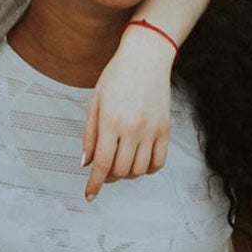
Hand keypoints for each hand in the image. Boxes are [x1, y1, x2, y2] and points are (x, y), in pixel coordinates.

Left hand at [82, 25, 175, 199]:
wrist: (146, 58)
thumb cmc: (118, 76)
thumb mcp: (94, 102)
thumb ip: (90, 135)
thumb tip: (86, 162)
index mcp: (111, 122)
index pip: (102, 164)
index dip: (94, 184)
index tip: (90, 194)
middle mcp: (132, 129)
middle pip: (120, 170)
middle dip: (108, 177)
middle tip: (103, 172)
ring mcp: (151, 130)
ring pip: (139, 170)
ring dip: (127, 174)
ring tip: (120, 164)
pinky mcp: (165, 129)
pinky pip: (159, 162)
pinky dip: (148, 169)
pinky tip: (139, 162)